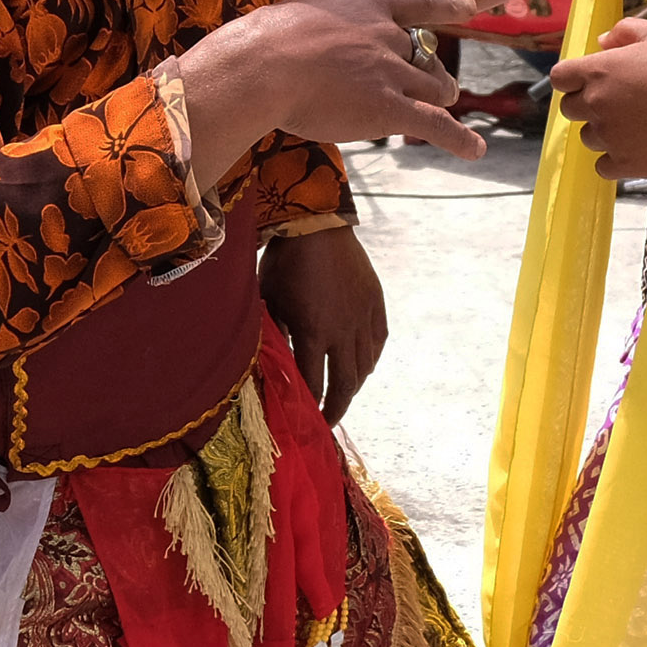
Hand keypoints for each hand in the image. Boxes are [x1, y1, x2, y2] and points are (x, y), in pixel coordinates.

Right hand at [177, 0, 484, 162]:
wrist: (262, 66)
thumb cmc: (264, 43)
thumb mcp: (297, 17)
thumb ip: (318, 29)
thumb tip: (307, 46)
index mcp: (365, 7)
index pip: (416, 1)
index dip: (447, 3)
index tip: (469, 6)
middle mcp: (386, 36)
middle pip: (427, 56)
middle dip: (431, 72)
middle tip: (432, 86)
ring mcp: (391, 72)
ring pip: (436, 88)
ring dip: (439, 100)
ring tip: (441, 112)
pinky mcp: (389, 108)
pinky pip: (436, 124)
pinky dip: (459, 139)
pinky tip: (474, 149)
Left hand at [261, 221, 386, 422]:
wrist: (317, 224)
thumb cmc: (284, 262)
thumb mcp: (269, 301)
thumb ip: (273, 334)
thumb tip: (269, 364)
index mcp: (313, 332)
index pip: (313, 384)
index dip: (309, 407)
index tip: (304, 421)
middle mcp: (343, 330)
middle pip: (344, 384)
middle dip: (335, 409)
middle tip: (327, 422)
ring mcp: (363, 317)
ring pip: (364, 366)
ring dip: (352, 386)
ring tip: (342, 395)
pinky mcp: (376, 303)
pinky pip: (377, 342)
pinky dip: (370, 359)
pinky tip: (362, 366)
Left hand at [548, 18, 646, 179]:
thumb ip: (624, 31)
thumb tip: (602, 42)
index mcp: (596, 72)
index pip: (560, 77)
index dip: (572, 78)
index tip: (591, 79)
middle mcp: (594, 105)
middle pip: (569, 109)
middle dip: (586, 104)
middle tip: (617, 102)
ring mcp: (606, 138)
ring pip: (587, 137)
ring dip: (602, 131)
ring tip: (633, 126)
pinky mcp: (622, 164)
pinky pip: (603, 166)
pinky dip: (614, 159)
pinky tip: (634, 149)